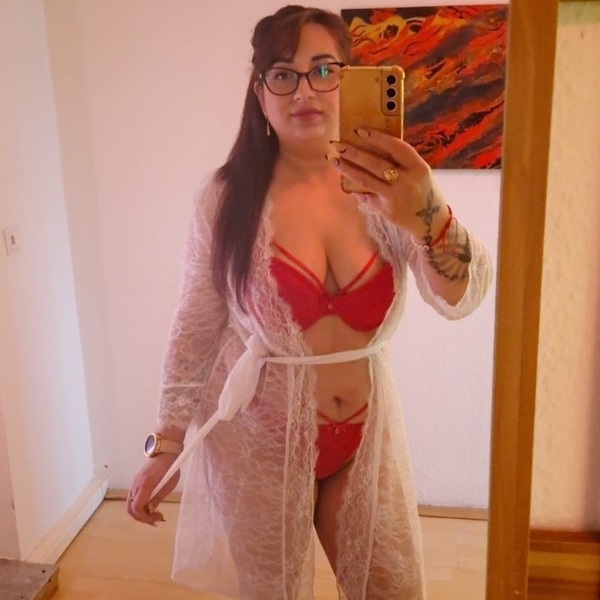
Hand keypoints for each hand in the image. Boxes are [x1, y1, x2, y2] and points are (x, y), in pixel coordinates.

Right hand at [126, 454, 179, 524]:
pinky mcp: (135, 482)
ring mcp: (134, 483)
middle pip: (130, 509)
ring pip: (130, 504)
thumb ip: (158, 498)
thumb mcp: (169, 484)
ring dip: (139, 513)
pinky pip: (132, 498)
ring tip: (152, 515)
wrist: (165, 453)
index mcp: (145, 485)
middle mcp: (136, 485)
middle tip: (155, 520)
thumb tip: (151, 511)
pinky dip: (138, 506)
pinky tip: (149, 506)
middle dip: (142, 518)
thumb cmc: (170, 467)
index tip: (158, 518)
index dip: (146, 517)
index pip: (137, 507)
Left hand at [328, 129, 448, 240]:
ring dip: (347, 169)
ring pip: (365, 180)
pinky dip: (355, 187)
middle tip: (336, 144)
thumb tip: (371, 146)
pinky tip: (345, 179)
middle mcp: (406, 182)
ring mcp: (394, 197)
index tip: (360, 131)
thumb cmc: (423, 190)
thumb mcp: (419, 172)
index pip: (396, 148)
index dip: (378, 138)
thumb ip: (401, 161)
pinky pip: (366, 195)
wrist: (431, 221)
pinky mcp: (385, 210)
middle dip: (354, 153)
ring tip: (333, 160)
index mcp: (418, 168)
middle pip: (375, 164)